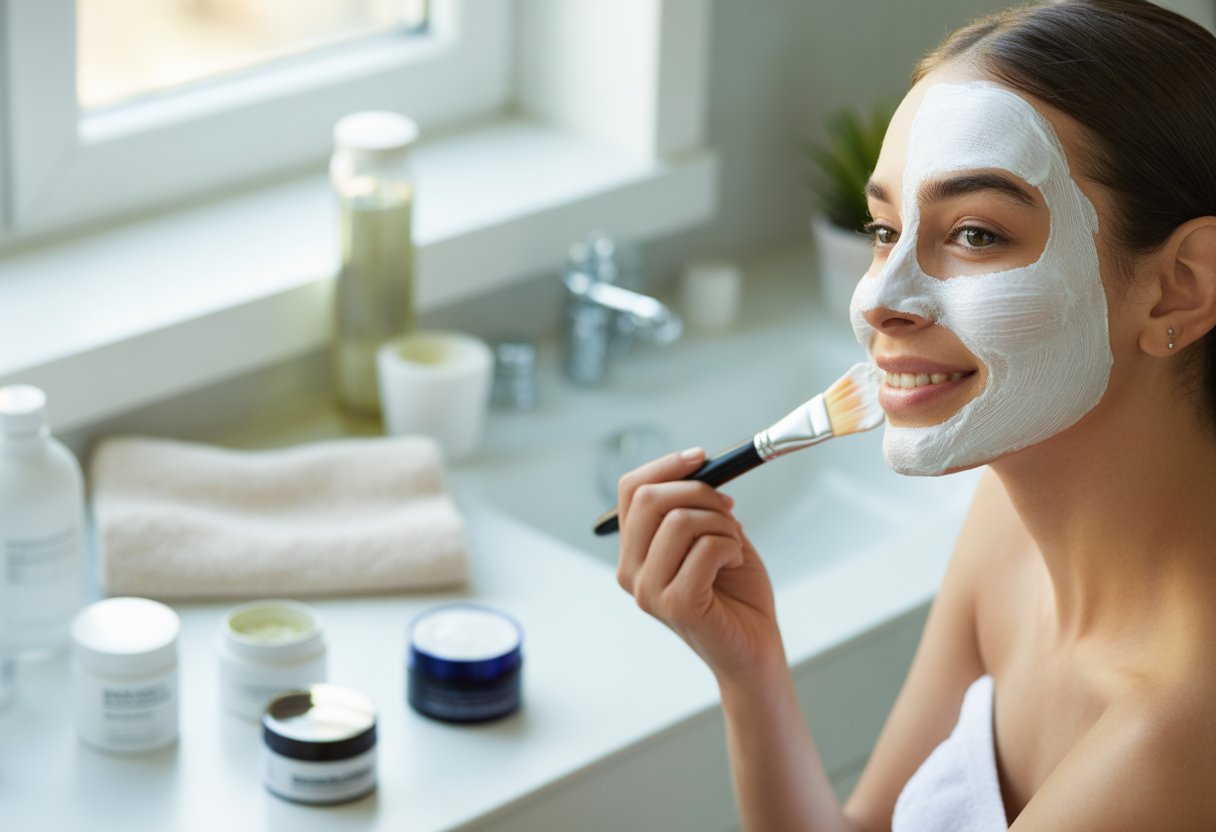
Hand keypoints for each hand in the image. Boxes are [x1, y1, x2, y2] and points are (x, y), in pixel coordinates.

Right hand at [616, 447, 783, 684]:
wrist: (755, 650)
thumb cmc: (736, 593)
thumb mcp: (712, 535)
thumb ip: (696, 506)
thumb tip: (697, 466)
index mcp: (634, 552)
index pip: (630, 490)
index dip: (666, 465)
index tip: (701, 457)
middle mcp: (631, 572)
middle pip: (649, 499)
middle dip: (699, 491)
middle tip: (728, 509)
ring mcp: (649, 591)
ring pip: (680, 520)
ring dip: (721, 524)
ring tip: (734, 546)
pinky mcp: (676, 604)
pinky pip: (706, 548)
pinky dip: (731, 547)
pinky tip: (735, 565)